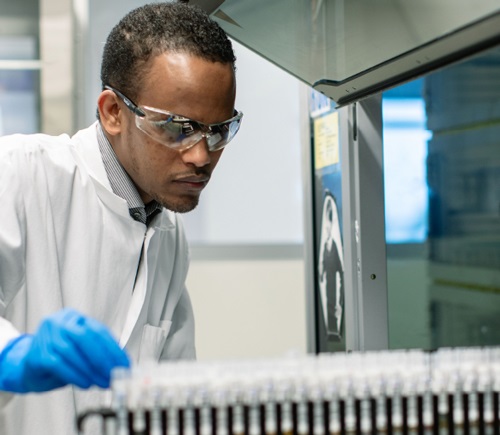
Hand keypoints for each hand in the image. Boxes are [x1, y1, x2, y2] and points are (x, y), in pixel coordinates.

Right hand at [0, 308, 129, 392]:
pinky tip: (86, 383)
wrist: (28, 367)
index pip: (98, 330)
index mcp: (73, 317)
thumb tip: (121, 363)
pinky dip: (75, 375)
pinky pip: (59, 365)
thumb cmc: (59, 356)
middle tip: (114, 373)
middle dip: (103, 358)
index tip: (124, 363)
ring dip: (91, 370)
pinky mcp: (38, 354)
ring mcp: (46, 336)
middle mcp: (59, 322)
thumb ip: (99, 350)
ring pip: (72, 352)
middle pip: (85, 337)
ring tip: (102, 382)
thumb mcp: (80, 348)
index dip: (113, 348)